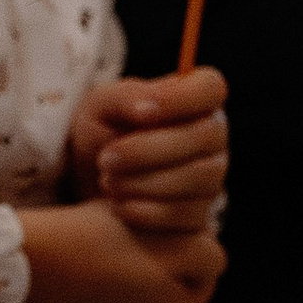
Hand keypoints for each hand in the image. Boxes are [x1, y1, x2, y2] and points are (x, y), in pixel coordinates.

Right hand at [20, 201, 225, 302]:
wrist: (22, 262)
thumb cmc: (93, 237)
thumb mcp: (162, 231)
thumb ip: (200, 247)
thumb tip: (208, 254)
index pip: (207, 266)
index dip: (189, 236)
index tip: (163, 220)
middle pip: (176, 286)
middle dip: (166, 263)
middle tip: (136, 234)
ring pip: (143, 299)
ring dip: (138, 281)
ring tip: (110, 252)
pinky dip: (108, 296)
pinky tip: (89, 272)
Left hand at [66, 68, 227, 238]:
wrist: (90, 182)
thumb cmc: (103, 132)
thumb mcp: (103, 106)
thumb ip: (126, 98)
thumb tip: (146, 109)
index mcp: (194, 99)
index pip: (211, 87)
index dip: (181, 99)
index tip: (140, 114)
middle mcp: (212, 136)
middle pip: (205, 136)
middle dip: (149, 149)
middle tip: (106, 159)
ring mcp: (211, 177)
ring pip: (198, 177)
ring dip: (144, 181)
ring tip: (107, 181)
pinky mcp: (199, 214)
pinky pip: (186, 213)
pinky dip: (146, 211)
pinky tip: (117, 204)